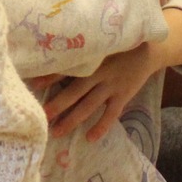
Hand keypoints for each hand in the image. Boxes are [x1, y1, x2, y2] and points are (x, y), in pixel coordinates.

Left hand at [43, 42, 161, 141]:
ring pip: (89, 105)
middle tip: (41, 116)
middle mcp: (99, 72)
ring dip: (73, 119)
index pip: (66, 68)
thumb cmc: (117, 45)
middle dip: (57, 104)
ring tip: (57, 132)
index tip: (32, 84)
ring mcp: (112, 85)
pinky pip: (111, 114)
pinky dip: (101, 126)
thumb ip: (80, 51)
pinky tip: (89, 138)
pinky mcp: (123, 95)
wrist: (149, 48)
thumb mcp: (99, 43)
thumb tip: (52, 56)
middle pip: (74, 91)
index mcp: (91, 57)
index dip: (49, 76)